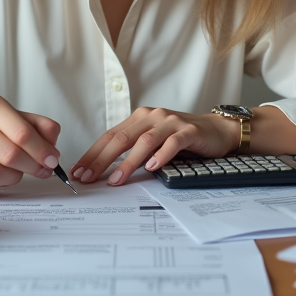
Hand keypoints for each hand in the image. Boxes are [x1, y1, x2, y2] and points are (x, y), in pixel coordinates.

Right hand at [0, 93, 61, 196]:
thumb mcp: (10, 116)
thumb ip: (37, 126)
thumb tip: (53, 148)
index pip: (23, 133)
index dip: (42, 151)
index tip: (52, 160)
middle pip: (10, 155)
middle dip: (31, 167)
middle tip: (40, 170)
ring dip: (11, 179)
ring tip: (13, 172)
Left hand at [71, 108, 239, 185]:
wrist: (216, 130)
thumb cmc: (182, 139)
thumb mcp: (154, 141)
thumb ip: (134, 150)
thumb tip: (106, 170)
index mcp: (140, 118)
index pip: (110, 136)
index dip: (93, 154)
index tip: (79, 171)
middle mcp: (153, 116)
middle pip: (122, 138)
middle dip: (102, 159)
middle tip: (89, 177)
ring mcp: (171, 122)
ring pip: (145, 142)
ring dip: (128, 162)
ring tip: (116, 179)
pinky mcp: (189, 132)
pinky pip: (172, 143)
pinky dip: (161, 155)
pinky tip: (152, 167)